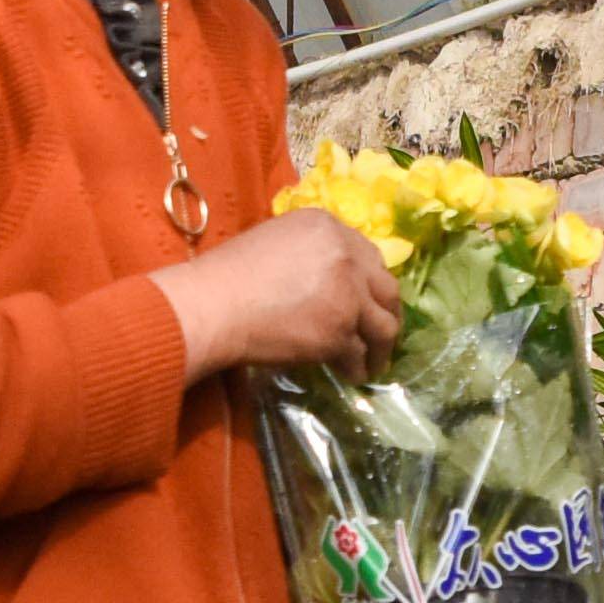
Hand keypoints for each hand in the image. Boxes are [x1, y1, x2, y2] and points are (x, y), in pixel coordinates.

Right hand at [160, 207, 399, 383]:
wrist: (214, 304)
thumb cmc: (230, 274)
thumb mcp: (276, 241)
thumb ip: (311, 252)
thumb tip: (327, 277)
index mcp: (328, 228)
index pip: (369, 255)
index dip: (372, 280)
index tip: (370, 297)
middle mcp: (346, 256)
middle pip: (387, 288)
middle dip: (389, 312)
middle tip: (384, 330)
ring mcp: (348, 294)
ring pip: (383, 325)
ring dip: (382, 347)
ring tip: (374, 362)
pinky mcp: (341, 331)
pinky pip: (359, 354)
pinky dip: (357, 367)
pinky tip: (351, 374)